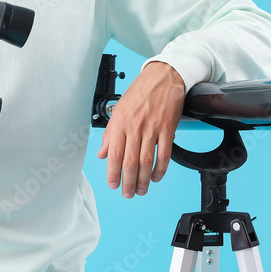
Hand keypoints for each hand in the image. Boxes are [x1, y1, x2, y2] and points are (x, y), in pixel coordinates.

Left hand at [96, 61, 184, 197]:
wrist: (163, 77)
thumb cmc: (140, 91)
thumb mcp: (119, 109)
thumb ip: (110, 133)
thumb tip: (102, 153)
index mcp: (120, 122)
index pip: (114, 154)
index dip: (113, 173)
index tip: (113, 184)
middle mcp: (135, 126)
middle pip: (130, 162)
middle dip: (128, 182)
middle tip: (128, 193)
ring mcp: (152, 128)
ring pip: (146, 161)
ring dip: (143, 180)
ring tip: (141, 190)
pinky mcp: (168, 129)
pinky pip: (164, 154)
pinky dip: (160, 169)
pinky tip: (156, 177)